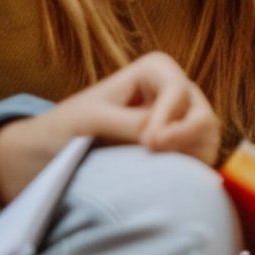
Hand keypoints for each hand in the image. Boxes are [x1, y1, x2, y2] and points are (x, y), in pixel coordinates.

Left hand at [0, 52, 223, 202]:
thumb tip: (164, 137)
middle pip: (203, 115)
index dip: (170, 118)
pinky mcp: (181, 153)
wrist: (47, 157)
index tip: (149, 143)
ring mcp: (182, 124)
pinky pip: (200, 163)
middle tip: (156, 157)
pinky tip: (167, 183)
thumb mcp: (93, 121)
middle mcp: (175, 94)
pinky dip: (189, 174)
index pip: (179, 91)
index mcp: (156, 71)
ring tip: (159, 173)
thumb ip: (131, 124)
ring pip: (207, 142)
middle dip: (186, 138)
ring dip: (188, 159)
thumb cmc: (64, 128)